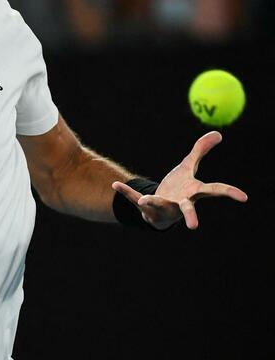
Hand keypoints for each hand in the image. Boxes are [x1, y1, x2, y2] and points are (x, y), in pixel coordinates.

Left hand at [112, 131, 247, 229]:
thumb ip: (200, 150)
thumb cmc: (178, 188)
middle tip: (194, 227)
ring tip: (147, 199)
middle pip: (188, 209)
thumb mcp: (188, 167)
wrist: (158, 209)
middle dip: (190, 216)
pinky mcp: (144, 207)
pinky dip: (125, 192)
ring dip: (153, 201)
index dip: (229, 193)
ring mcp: (162, 207)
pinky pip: (133, 199)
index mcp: (193, 192)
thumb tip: (218, 133)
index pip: (214, 191)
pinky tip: (116, 184)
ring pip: (158, 205)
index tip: (244, 197)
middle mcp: (179, 203)